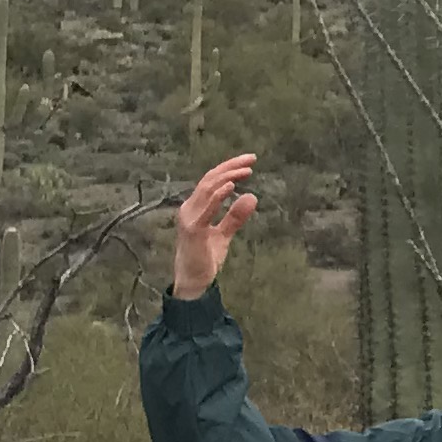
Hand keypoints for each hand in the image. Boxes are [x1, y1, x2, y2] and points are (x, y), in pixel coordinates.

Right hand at [173, 153, 259, 299]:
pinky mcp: (193, 230)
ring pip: (207, 189)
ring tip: (246, 169)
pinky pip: (206, 208)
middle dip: (230, 167)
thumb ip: (235, 217)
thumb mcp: (224, 235)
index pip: (211, 181)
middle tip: (251, 158)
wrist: (194, 283)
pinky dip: (218, 195)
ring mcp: (189, 218)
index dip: (229, 168)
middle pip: (209, 180)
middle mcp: (189, 209)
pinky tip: (232, 186)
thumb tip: (251, 196)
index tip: (249, 161)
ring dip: (228, 176)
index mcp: (195, 208)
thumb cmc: (205, 259)